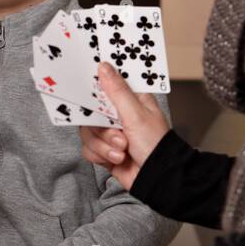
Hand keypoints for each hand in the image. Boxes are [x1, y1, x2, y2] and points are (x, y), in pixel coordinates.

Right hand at [78, 62, 170, 189]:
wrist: (157, 179)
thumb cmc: (155, 145)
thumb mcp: (136, 114)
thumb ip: (117, 91)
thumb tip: (104, 66)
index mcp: (130, 100)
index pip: (106, 85)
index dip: (94, 88)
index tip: (87, 93)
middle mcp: (119, 115)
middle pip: (91, 112)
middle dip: (103, 128)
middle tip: (119, 135)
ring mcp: (110, 133)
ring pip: (88, 132)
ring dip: (104, 144)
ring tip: (123, 150)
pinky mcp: (104, 150)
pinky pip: (88, 148)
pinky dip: (101, 155)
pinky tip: (118, 159)